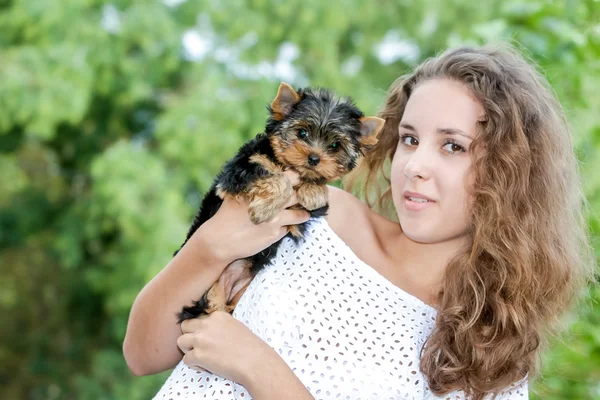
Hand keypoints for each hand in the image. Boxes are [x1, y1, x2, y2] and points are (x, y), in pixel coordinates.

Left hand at [177, 311, 272, 386]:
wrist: (254, 361)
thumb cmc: (249, 346)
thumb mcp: (234, 326)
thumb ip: (219, 325)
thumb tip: (209, 331)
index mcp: (216, 316)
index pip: (197, 319)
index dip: (200, 330)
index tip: (208, 339)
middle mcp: (206, 324)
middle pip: (184, 326)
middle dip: (189, 336)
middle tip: (199, 346)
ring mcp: (201, 339)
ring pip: (181, 342)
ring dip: (188, 350)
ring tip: (201, 356)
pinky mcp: (198, 355)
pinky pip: (186, 360)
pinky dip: (194, 365)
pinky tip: (206, 366)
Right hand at [196, 170, 310, 262]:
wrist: (219, 240)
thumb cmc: (226, 215)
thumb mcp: (237, 194)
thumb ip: (253, 186)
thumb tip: (266, 177)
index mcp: (262, 189)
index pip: (288, 178)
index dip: (295, 179)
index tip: (298, 180)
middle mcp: (271, 203)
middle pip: (296, 196)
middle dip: (302, 196)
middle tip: (304, 197)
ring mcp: (275, 219)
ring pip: (298, 214)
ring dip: (302, 214)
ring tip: (304, 213)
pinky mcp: (274, 234)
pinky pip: (287, 229)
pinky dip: (286, 227)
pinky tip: (281, 227)